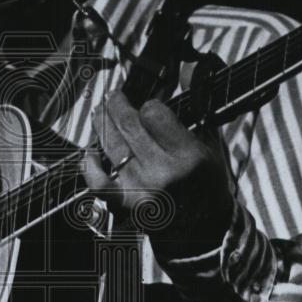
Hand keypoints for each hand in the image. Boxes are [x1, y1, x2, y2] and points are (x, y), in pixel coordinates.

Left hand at [82, 90, 233, 258]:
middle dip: (117, 105)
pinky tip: (91, 151)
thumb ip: (196, 109)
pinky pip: (98, 182)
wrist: (202, 232)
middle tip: (113, 96)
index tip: (150, 107)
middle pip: (129, 126)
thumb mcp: (211, 146)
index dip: (149, 106)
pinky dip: (90, 165)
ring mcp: (140, 190)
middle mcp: (163, 173)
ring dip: (102, 124)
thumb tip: (184, 69)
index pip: (154, 114)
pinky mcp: (125, 206)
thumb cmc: (206, 185)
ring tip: (100, 112)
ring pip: (112, 147)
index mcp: (188, 157)